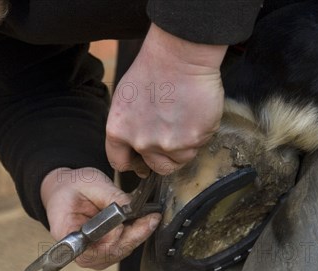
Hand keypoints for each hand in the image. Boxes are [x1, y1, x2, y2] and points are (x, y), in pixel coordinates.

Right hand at [40, 167, 160, 269]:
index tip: (130, 223)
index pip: (93, 250)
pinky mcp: (104, 251)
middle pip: (112, 252)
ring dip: (138, 234)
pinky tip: (143, 220)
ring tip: (150, 216)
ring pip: (122, 250)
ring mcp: (93, 255)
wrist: (65, 191)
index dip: (114, 239)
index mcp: (67, 236)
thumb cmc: (71, 187)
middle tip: (152, 217)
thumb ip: (111, 197)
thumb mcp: (90, 183)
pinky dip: (135, 233)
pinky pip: (124, 246)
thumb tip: (133, 208)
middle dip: (135, 234)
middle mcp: (79, 251)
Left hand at [106, 23, 227, 175]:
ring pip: (179, 159)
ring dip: (183, 146)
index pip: (120, 163)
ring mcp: (168, 144)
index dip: (133, 163)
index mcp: (118, 132)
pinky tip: (195, 114)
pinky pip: (197, 146)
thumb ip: (127, 128)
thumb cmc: (152, 70)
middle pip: (155, 166)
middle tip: (171, 135)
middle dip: (163, 155)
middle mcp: (141, 142)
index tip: (142, 161)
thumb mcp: (124, 100)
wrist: (180, 56)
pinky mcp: (192, 140)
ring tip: (184, 120)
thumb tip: (134, 148)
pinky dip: (198, 135)